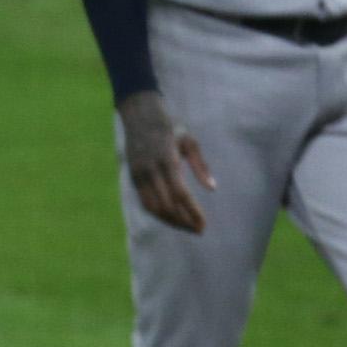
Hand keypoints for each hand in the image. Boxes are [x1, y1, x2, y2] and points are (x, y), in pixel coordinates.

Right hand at [119, 91, 214, 233]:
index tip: (204, 224)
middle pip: (167, 205)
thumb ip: (201, 166)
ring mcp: (139, 175)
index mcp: (167, 160)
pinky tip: (174, 218)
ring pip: (154, 208)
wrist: (140, 116)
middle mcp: (151, 170)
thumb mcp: (190, 141)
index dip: (192, 212)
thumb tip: (212, 188)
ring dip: (172, 221)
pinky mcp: (134, 178)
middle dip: (184, 221)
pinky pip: (146, 203)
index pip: (180, 194)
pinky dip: (160, 214)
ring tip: (188, 227)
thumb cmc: (171, 128)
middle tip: (199, 230)